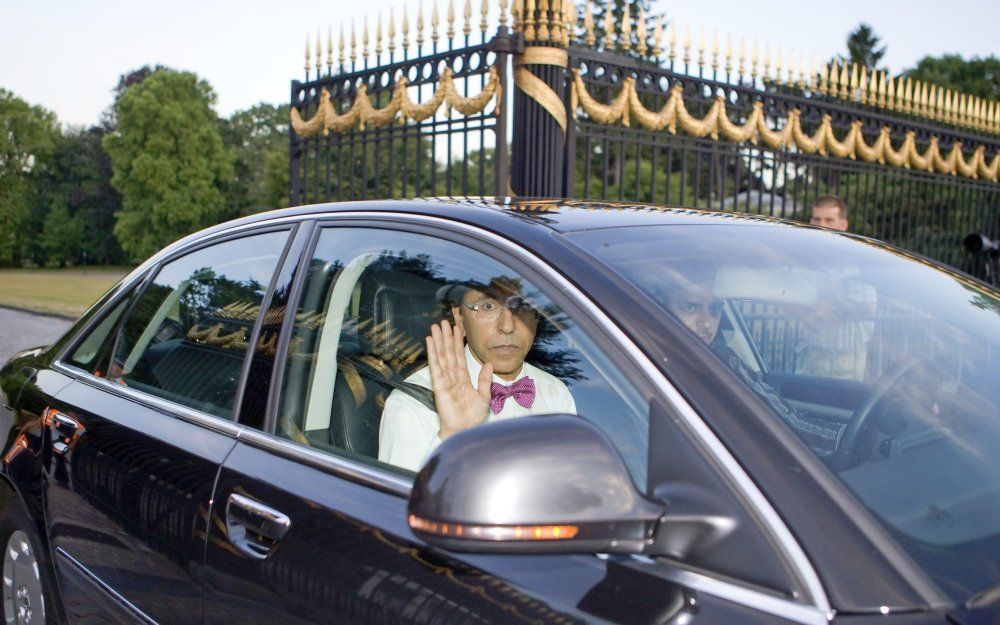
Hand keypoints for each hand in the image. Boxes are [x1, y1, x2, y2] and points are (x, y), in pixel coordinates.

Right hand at [426, 320, 492, 439]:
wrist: (465, 430)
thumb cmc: (472, 417)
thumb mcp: (484, 396)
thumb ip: (485, 380)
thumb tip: (488, 363)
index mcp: (463, 378)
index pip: (459, 356)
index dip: (458, 342)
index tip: (457, 328)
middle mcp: (452, 376)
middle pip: (448, 352)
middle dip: (446, 337)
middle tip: (443, 321)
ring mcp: (445, 379)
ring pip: (441, 356)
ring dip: (438, 340)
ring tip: (435, 326)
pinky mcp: (439, 385)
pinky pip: (436, 366)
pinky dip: (433, 353)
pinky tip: (430, 342)